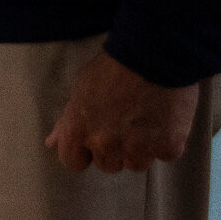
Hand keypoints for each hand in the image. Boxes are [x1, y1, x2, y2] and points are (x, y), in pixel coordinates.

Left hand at [46, 51, 198, 172]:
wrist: (152, 55)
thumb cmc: (111, 67)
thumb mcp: (79, 89)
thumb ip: (66, 121)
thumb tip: (52, 143)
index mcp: (78, 131)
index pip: (72, 162)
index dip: (83, 152)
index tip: (93, 141)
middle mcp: (106, 145)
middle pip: (107, 165)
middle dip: (114, 149)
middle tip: (124, 124)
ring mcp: (139, 148)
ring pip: (137, 164)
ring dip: (141, 150)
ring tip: (145, 122)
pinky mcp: (169, 147)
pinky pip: (165, 155)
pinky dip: (166, 141)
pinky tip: (165, 119)